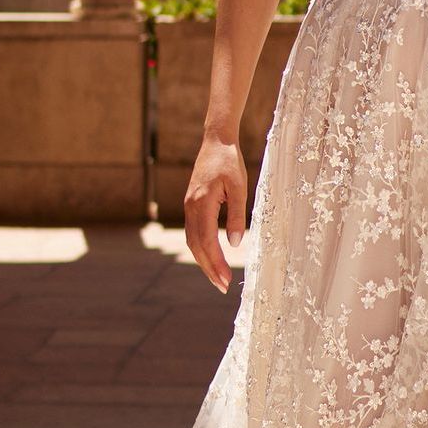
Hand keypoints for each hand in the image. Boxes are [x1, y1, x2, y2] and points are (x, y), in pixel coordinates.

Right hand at [184, 135, 248, 293]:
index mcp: (202, 204)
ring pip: (192, 241)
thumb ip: (236, 215)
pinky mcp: (191, 204)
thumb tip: (235, 244)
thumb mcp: (239, 188)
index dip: (216, 263)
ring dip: (203, 261)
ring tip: (217, 277)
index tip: (226, 280)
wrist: (215, 141)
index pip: (207, 242)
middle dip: (209, 268)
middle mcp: (190, 207)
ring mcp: (188, 206)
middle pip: (196, 246)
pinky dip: (200, 248)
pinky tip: (210, 257)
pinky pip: (193, 232)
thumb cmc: (230, 162)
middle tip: (222, 287)